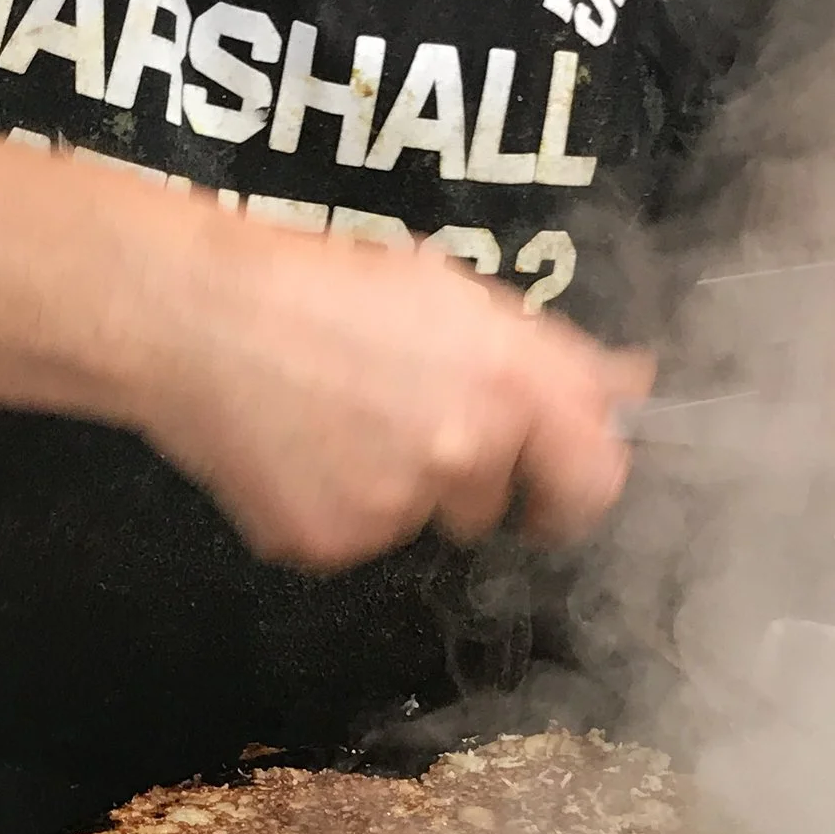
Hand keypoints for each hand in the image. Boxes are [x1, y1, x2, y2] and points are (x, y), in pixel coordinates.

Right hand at [139, 218, 650, 568]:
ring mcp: (395, 508)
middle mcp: (464, 452)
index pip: (597, 479)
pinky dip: (331, 507)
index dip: (578, 485)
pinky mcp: (330, 545)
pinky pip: (354, 543)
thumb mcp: (453, 295)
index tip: (553, 484)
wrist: (199, 318)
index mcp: (509, 383)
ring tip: (338, 419)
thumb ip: (554, 354)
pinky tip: (298, 448)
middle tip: (407, 423)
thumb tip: (635, 388)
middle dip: (470, 480)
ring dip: (398, 489)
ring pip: (422, 523)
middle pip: (497, 508)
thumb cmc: (323, 289)